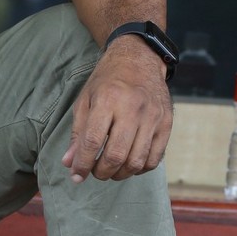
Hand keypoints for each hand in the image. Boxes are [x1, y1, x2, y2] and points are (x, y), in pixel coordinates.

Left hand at [61, 37, 172, 183]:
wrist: (139, 60)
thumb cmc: (107, 82)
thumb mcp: (85, 101)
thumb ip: (77, 134)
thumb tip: (70, 164)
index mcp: (107, 100)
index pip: (92, 141)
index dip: (82, 164)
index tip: (76, 175)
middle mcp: (133, 108)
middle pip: (116, 155)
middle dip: (101, 172)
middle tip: (94, 172)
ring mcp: (153, 116)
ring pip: (136, 161)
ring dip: (120, 174)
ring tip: (110, 170)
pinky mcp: (166, 123)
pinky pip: (154, 158)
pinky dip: (139, 169)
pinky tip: (128, 164)